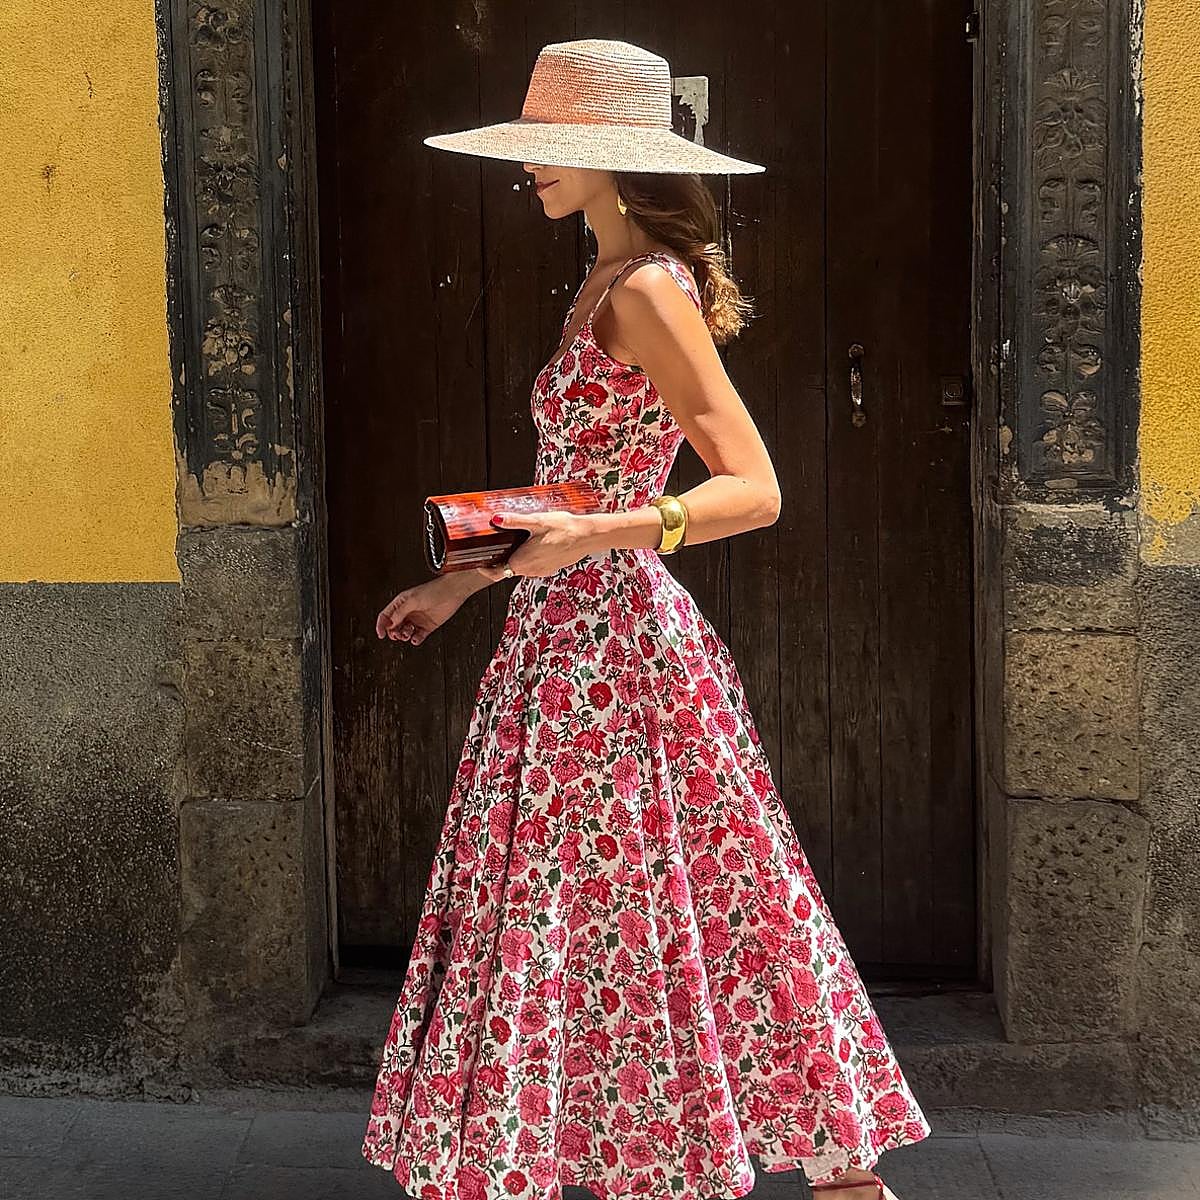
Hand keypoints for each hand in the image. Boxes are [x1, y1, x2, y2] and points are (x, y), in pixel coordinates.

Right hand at [375, 574, 473, 645]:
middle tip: (397, 635)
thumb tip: (390, 624)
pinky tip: (416, 638)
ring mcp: (418, 619)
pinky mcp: (428, 626)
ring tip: (408, 634)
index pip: (386, 616)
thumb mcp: (413, 600)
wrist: (453, 592)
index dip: (381, 625)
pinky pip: (418, 636)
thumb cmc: (434, 591)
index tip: (381, 634)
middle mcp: (408, 612)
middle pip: (394, 626)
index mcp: (401, 603)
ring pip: (405, 632)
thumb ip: (400, 612)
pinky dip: (415, 640)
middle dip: (394, 632)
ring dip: (404, 636)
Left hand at [477, 509, 597, 579]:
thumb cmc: (564, 529)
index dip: (485, 568)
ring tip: (514, 541)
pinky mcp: (550, 568)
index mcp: (522, 562)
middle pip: (508, 569)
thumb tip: (495, 518)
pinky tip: (533, 544)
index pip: (496, 573)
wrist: (588, 537)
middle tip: (495, 544)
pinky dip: (528, 558)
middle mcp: (530, 571)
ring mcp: (541, 571)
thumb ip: (514, 521)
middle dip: (500, 559)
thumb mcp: (537, 521)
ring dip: (515, 558)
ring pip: (521, 568)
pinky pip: (533, 566)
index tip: (478, 561)